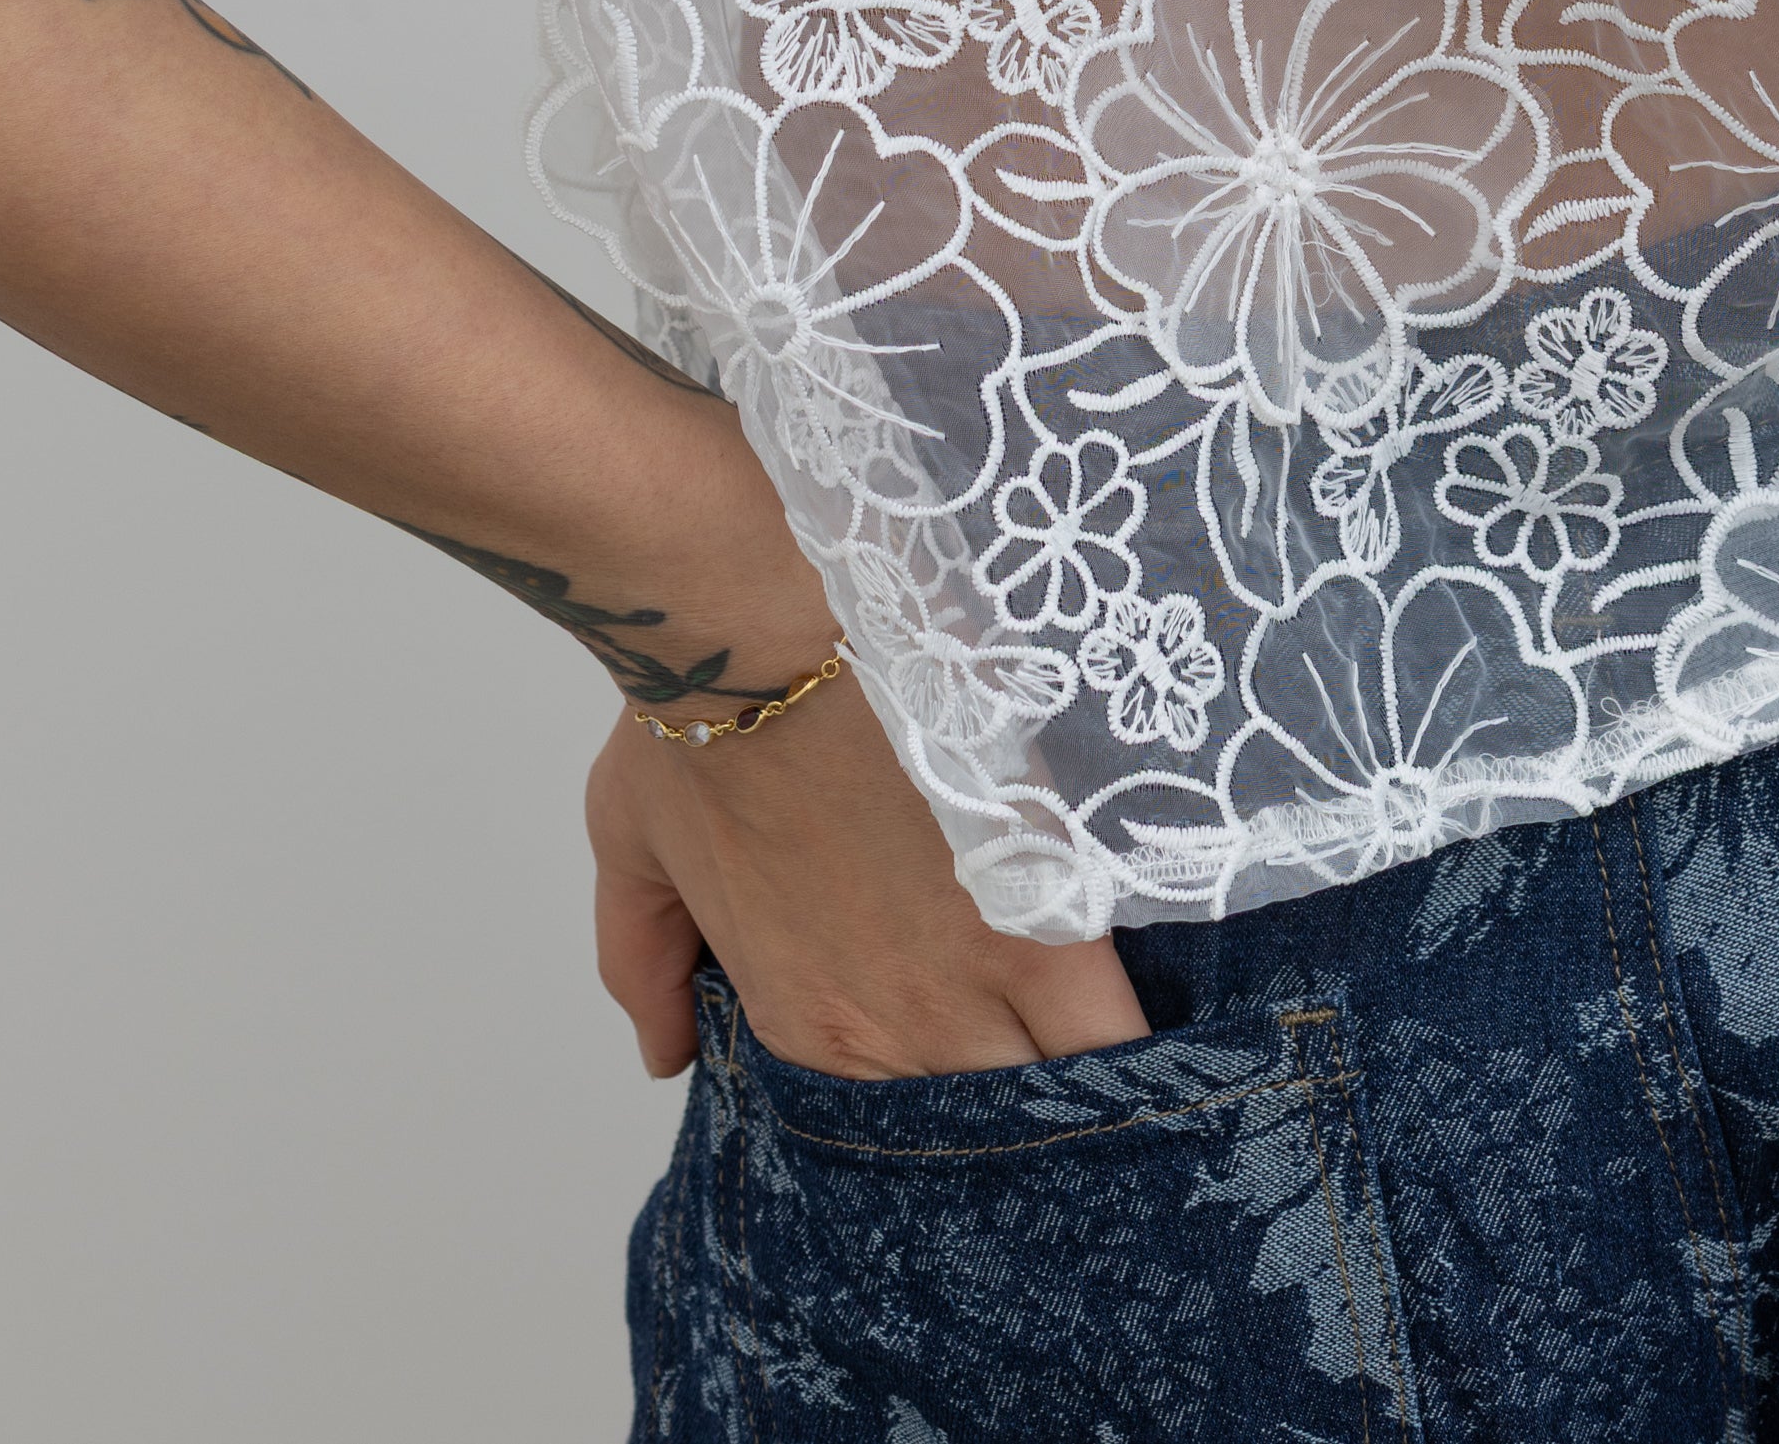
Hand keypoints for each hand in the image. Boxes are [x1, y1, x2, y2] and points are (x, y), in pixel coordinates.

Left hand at [588, 675, 1149, 1082]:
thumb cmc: (695, 732)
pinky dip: (1127, 1056)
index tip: (945, 1106)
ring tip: (1098, 1095)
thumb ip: (643, 970)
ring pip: (1046, 1099)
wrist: (766, 641)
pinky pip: (1109, 1033)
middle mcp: (890, 1034)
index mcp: (803, 1025)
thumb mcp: (631, 857)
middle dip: (1001, 1135)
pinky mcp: (1040, 921)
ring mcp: (971, 986)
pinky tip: (1146, 1060)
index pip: (883, 1136)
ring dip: (1066, 1106)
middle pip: (974, 1136)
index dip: (922, 1133)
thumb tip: (668, 1056)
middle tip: (1027, 1097)